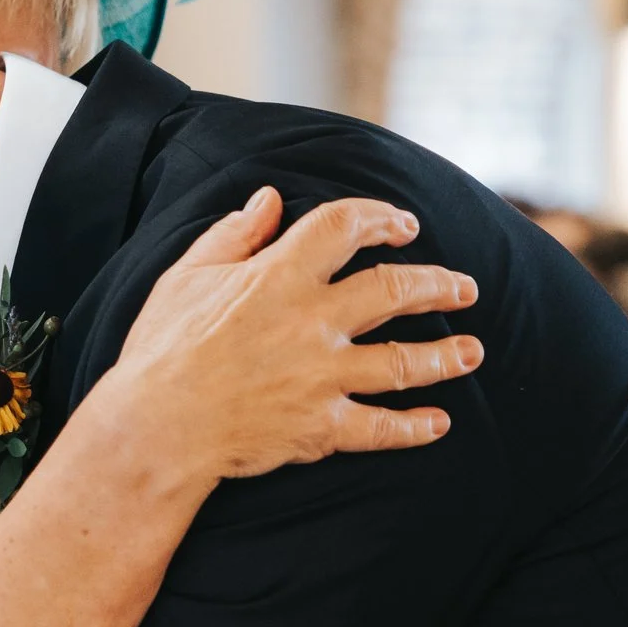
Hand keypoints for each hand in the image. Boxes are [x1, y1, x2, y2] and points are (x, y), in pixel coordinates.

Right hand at [103, 188, 483, 479]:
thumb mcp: (187, 276)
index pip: (344, 227)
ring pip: (404, 361)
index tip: (403, 224)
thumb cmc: (161, 349)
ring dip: (446, 355)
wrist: (154, 428)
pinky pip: (381, 428)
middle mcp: (311, 322)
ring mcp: (322, 376)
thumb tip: (268, 198)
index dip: (381, 218)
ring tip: (473, 350)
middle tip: (464, 287)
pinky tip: (438, 423)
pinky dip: (414, 428)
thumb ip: (235, 236)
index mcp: (278, 277)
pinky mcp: (321, 427)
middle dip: (438, 284)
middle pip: (394, 290)